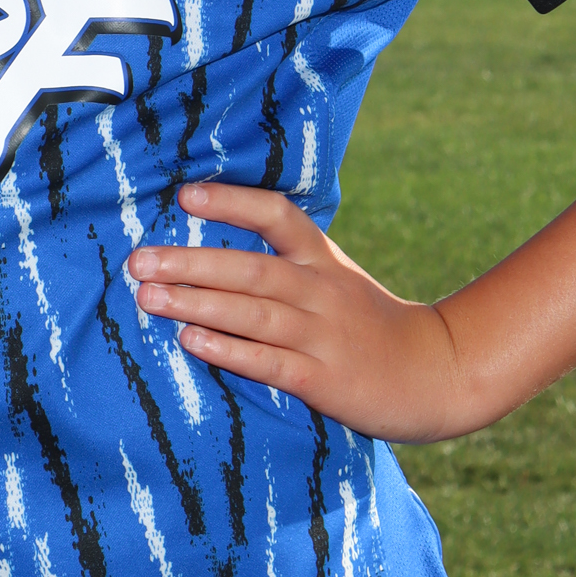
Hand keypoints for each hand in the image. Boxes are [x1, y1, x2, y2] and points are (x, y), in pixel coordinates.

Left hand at [128, 183, 464, 443]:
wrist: (437, 373)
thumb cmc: (370, 325)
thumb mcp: (336, 280)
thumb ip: (287, 265)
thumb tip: (213, 253)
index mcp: (322, 259)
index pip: (277, 215)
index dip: (232, 203)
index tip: (184, 196)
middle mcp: (320, 290)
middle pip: (250, 268)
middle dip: (190, 262)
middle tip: (138, 259)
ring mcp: (323, 335)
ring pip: (253, 313)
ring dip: (196, 303)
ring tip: (148, 297)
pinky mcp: (323, 380)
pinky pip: (269, 362)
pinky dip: (228, 350)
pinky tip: (191, 340)